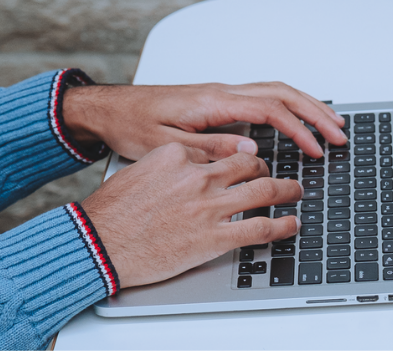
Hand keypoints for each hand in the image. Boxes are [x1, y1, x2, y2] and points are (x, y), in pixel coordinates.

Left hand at [62, 81, 345, 159]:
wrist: (108, 108)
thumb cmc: (130, 125)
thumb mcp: (165, 146)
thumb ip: (209, 148)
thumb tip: (250, 151)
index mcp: (214, 101)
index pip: (271, 111)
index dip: (299, 129)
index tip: (316, 150)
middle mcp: (223, 91)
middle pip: (284, 93)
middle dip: (316, 112)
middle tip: (340, 134)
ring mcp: (223, 92)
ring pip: (277, 91)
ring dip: (307, 106)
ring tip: (330, 125)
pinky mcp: (220, 99)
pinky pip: (265, 95)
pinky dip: (290, 104)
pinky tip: (299, 117)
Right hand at [82, 143, 300, 287]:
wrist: (96, 243)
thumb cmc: (111, 212)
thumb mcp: (139, 169)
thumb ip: (169, 162)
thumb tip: (187, 162)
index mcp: (178, 155)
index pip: (219, 149)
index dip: (235, 155)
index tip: (245, 161)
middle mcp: (199, 177)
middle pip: (250, 163)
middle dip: (268, 168)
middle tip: (276, 174)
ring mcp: (209, 207)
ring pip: (264, 190)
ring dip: (287, 190)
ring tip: (296, 192)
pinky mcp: (214, 237)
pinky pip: (260, 228)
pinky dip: (282, 226)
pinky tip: (291, 225)